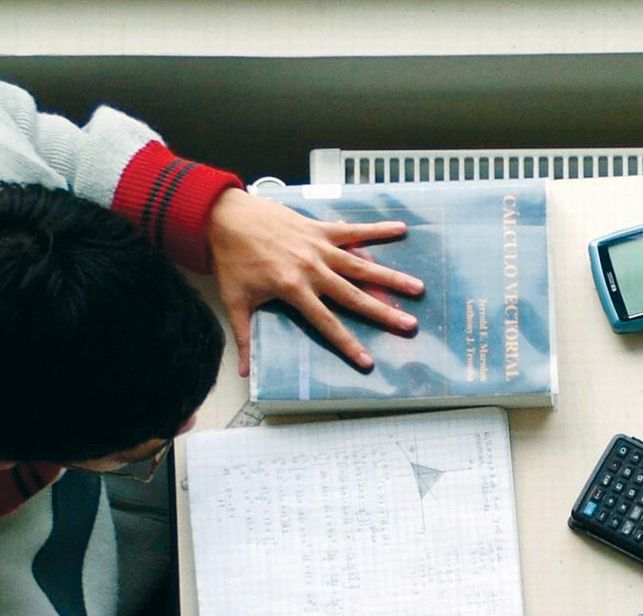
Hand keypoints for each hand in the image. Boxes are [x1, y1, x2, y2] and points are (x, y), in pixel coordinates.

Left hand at [204, 188, 424, 376]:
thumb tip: (244, 372)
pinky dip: (377, 229)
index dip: (348, 344)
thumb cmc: (231, 259)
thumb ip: (245, 337)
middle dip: (384, 312)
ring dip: (391, 276)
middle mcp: (312, 269)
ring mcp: (319, 247)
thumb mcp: (235, 301)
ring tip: (417, 287)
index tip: (368, 361)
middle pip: (354, 296)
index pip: (326, 323)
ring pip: (361, 265)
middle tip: (410, 325)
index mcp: (293, 289)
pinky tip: (401, 228)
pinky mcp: (319, 229)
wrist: (225, 216)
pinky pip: (353, 229)